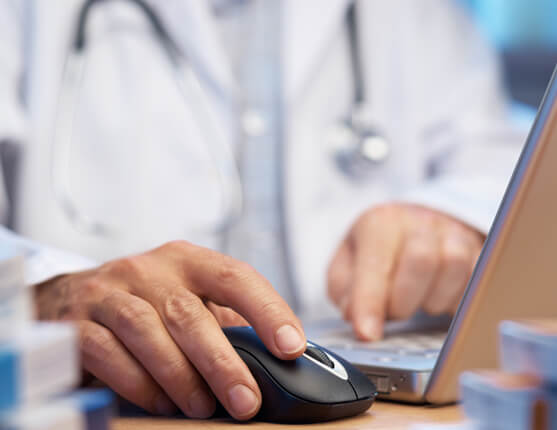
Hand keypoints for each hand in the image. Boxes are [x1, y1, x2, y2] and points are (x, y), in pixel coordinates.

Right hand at [34, 241, 305, 419]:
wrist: (74, 296)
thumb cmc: (147, 301)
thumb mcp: (187, 299)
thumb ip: (223, 322)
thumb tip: (275, 359)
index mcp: (187, 261)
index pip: (235, 277)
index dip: (267, 310)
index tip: (291, 347)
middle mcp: (148, 269)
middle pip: (189, 313)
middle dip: (222, 362)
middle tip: (246, 400)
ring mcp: (109, 292)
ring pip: (147, 331)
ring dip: (180, 376)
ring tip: (203, 407)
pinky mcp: (77, 321)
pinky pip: (108, 353)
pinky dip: (138, 383)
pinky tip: (161, 402)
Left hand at [327, 203, 483, 340]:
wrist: (413, 227)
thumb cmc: (377, 252)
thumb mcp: (347, 265)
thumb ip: (345, 291)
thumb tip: (358, 318)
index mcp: (380, 222)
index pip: (376, 263)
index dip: (370, 302)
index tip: (367, 334)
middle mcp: (419, 222)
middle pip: (421, 260)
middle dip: (403, 301)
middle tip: (393, 313)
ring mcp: (453, 234)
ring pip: (454, 267)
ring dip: (433, 300)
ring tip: (417, 303)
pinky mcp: (478, 251)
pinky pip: (478, 279)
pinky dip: (458, 301)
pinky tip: (440, 301)